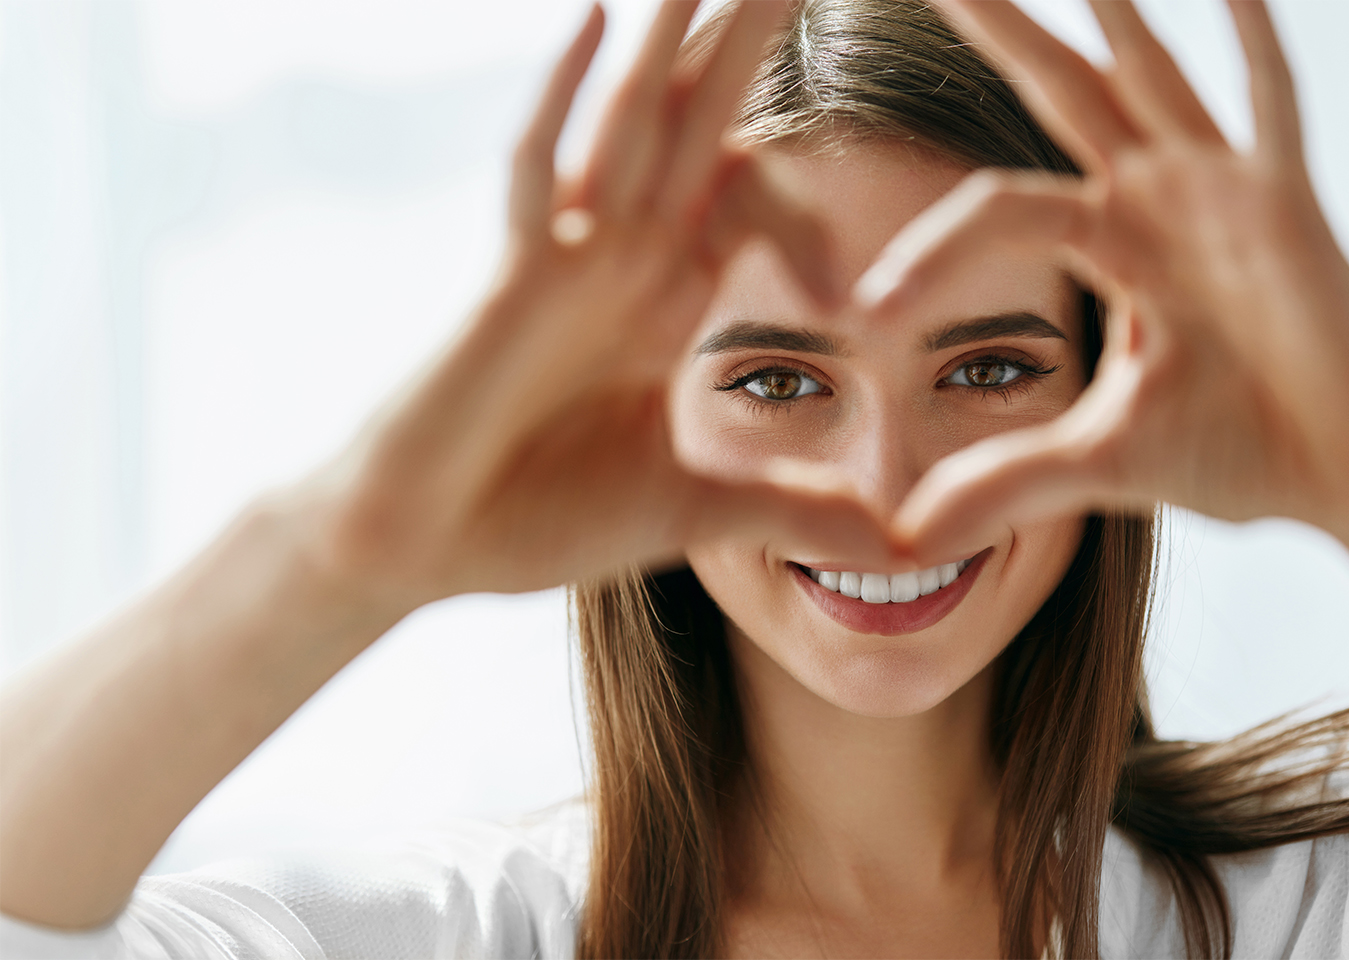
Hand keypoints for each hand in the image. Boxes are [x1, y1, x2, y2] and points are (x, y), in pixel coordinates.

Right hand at [301, 0, 891, 604]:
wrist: (420, 548)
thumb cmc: (534, 519)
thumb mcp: (694, 511)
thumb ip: (793, 511)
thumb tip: (901, 549)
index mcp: (664, 302)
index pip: (744, 200)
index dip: (802, 188)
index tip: (868, 169)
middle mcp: (620, 262)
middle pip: (697, 126)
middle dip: (747, 41)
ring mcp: (564, 262)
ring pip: (630, 123)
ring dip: (675, 38)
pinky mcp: (510, 282)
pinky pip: (538, 174)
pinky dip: (562, 100)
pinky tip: (597, 17)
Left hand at [856, 1, 1348, 645]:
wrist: (1348, 481)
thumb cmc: (1239, 454)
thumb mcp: (1097, 463)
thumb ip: (1002, 483)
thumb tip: (903, 538)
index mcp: (1106, 245)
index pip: (992, 212)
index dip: (927, 254)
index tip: (865, 312)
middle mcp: (1155, 200)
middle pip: (1056, 91)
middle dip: (998, 28)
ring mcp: (1222, 193)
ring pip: (1147, 76)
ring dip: (1106, 11)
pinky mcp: (1288, 207)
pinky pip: (1269, 109)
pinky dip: (1250, 45)